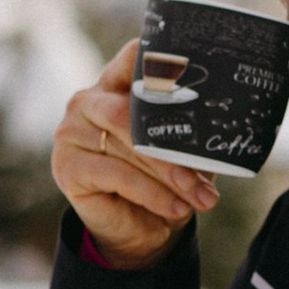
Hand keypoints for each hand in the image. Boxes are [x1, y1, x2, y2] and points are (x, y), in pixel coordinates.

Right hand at [51, 41, 218, 268]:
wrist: (140, 230)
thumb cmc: (163, 181)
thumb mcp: (182, 153)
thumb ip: (191, 132)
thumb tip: (221, 128)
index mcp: (115, 83)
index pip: (133, 58)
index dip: (157, 60)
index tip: (189, 68)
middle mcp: (88, 100)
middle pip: (132, 112)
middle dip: (173, 148)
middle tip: (202, 177)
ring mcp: (72, 131)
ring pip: (127, 147)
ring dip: (169, 176)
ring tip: (198, 198)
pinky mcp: (67, 166)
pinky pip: (117, 175)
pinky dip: (152, 194)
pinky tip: (175, 208)